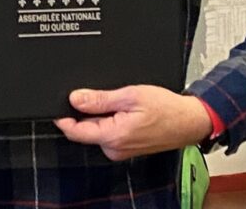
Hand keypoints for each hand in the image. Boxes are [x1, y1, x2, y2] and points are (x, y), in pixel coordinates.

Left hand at [53, 85, 212, 160]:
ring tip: (116, 102)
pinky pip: (108, 132)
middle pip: (84, 129)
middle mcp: (114, 148)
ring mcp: (120, 150)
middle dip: (84, 112)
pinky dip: (109, 120)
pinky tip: (122, 110)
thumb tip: (75, 99)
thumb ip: (99, 99)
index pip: (75, 131)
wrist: (189, 120)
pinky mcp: (126, 147)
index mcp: (113, 137)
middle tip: (97, 95)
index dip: (62, 116)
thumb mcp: (130, 96)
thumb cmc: (166, 108)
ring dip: (98, 115)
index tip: (56, 104)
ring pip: (96, 130)